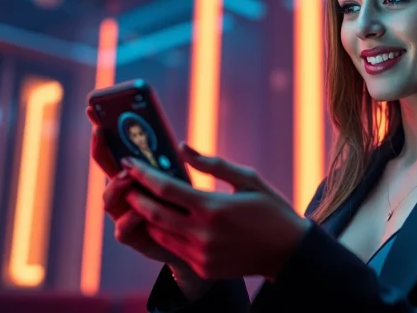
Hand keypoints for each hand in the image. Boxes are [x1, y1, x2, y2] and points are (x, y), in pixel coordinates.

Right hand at [87, 107, 182, 264]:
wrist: (198, 243)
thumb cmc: (191, 207)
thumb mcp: (186, 181)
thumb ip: (179, 166)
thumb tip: (182, 145)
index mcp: (137, 174)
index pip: (114, 147)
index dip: (102, 130)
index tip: (93, 108)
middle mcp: (126, 192)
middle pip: (105, 168)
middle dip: (100, 147)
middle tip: (101, 131)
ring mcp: (125, 213)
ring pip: (109, 199)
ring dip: (116, 185)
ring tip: (127, 174)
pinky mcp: (133, 237)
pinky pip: (123, 228)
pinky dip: (130, 219)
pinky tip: (140, 213)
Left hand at [123, 144, 311, 280]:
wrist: (289, 252)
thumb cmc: (271, 209)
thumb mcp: (248, 178)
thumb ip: (213, 164)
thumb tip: (183, 147)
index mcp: (214, 208)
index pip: (166, 188)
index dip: (143, 174)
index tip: (129, 161)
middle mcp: (204, 234)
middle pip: (154, 214)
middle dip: (135, 197)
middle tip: (126, 182)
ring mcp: (202, 255)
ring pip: (160, 233)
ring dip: (146, 217)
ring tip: (142, 199)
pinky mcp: (203, 268)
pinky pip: (174, 249)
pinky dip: (165, 232)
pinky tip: (165, 220)